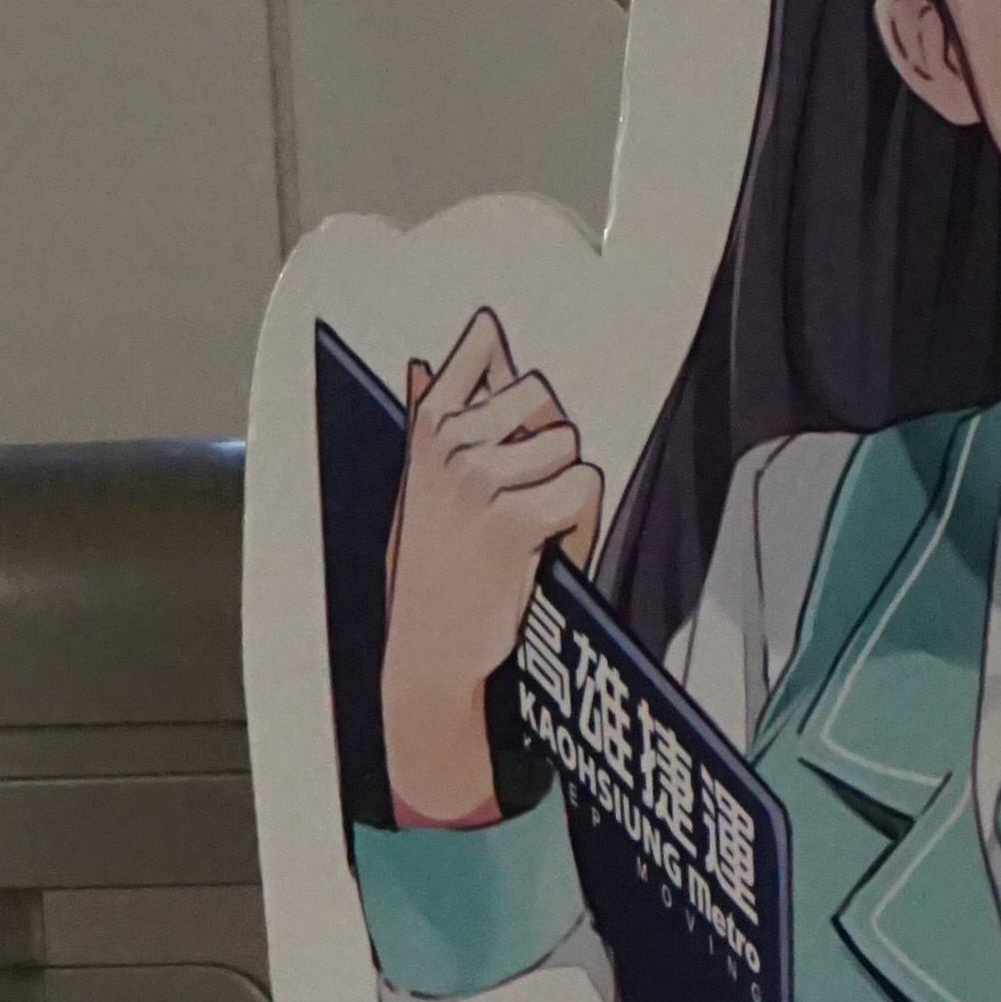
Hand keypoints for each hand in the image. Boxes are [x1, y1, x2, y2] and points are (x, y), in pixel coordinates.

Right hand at [378, 310, 605, 828]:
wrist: (429, 650)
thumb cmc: (432, 568)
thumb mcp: (420, 482)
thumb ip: (438, 411)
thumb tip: (441, 351)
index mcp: (426, 428)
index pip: (477, 351)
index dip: (503, 369)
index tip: (499, 364)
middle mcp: (449, 444)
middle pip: (543, 398)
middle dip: (549, 445)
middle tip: (523, 496)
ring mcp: (478, 480)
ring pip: (567, 447)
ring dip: (564, 488)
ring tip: (530, 529)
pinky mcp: (513, 519)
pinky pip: (581, 488)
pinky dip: (578, 522)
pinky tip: (546, 547)